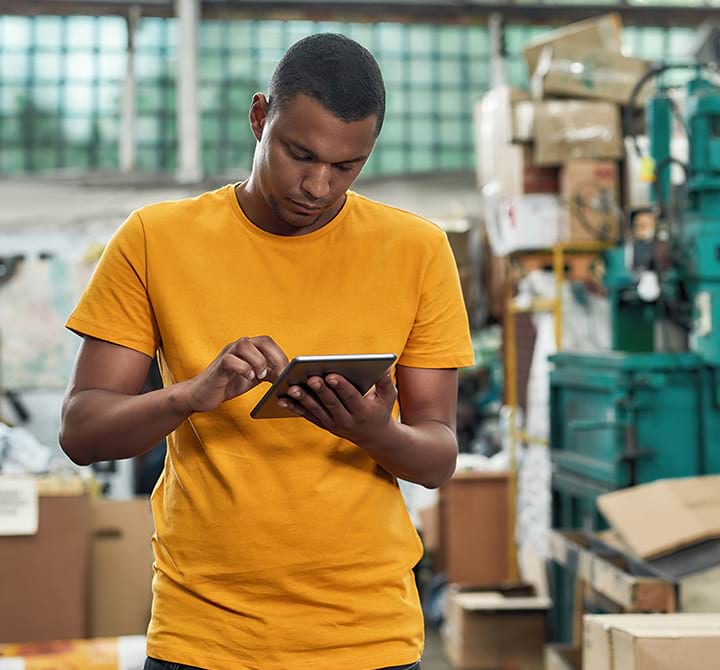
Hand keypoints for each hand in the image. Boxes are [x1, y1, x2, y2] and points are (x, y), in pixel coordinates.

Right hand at [183, 336, 287, 412]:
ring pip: (245, 345)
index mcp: (249, 348)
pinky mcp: (218, 366)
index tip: (287, 374)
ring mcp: (227, 354)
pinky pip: (231, 360)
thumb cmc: (228, 384)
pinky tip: (248, 378)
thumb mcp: (254, 377)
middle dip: (276, 358)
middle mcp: (238, 346)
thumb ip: (268, 373)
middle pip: (262, 341)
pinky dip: (244, 369)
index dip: (281, 356)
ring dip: (259, 361)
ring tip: (260, 376)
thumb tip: (288, 376)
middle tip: (279, 376)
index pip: (269, 342)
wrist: (201, 394)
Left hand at [279, 372, 396, 443]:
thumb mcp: (388, 397)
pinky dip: (294, 407)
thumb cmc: (381, 410)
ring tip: (292, 388)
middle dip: (320, 391)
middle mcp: (346, 421)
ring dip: (303, 399)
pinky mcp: (323, 424)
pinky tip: (282, 398)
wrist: (374, 437)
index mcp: (362, 412)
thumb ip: (386, 381)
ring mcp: (333, 424)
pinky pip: (307, 415)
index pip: (350, 397)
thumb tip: (385, 365)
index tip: (331, 375)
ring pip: (315, 411)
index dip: (341, 386)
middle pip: (331, 404)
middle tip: (310, 378)